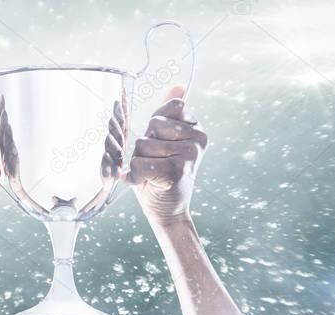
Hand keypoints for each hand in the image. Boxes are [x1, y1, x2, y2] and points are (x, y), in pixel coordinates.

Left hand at [127, 85, 206, 222]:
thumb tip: (180, 85)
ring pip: (143, 144)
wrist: (167, 210)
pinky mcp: (177, 171)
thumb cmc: (161, 172)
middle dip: (145, 145)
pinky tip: (147, 183)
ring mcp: (190, 155)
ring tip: (153, 173)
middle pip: (153, 125)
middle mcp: (198, 139)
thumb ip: (169, 113)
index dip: (157, 125)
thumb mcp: (164, 139)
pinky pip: (140, 163)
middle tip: (156, 162)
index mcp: (196, 128)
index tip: (164, 143)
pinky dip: (136, 176)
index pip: (171, 107)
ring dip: (140, 161)